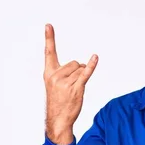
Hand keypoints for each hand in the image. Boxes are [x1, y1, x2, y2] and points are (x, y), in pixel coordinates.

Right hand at [43, 23, 97, 144]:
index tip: (48, 25)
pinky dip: (92, 66)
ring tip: (74, 90)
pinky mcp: (76, 88)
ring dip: (82, 78)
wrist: (58, 119)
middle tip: (71, 86)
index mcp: (49, 73)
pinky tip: (95, 57)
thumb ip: (63, 72)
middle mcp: (56, 76)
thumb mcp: (54, 85)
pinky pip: (86, 73)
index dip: (49, 38)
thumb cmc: (58, 102)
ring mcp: (66, 82)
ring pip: (81, 70)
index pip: (49, 52)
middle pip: (74, 63)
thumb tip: (83, 65)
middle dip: (77, 72)